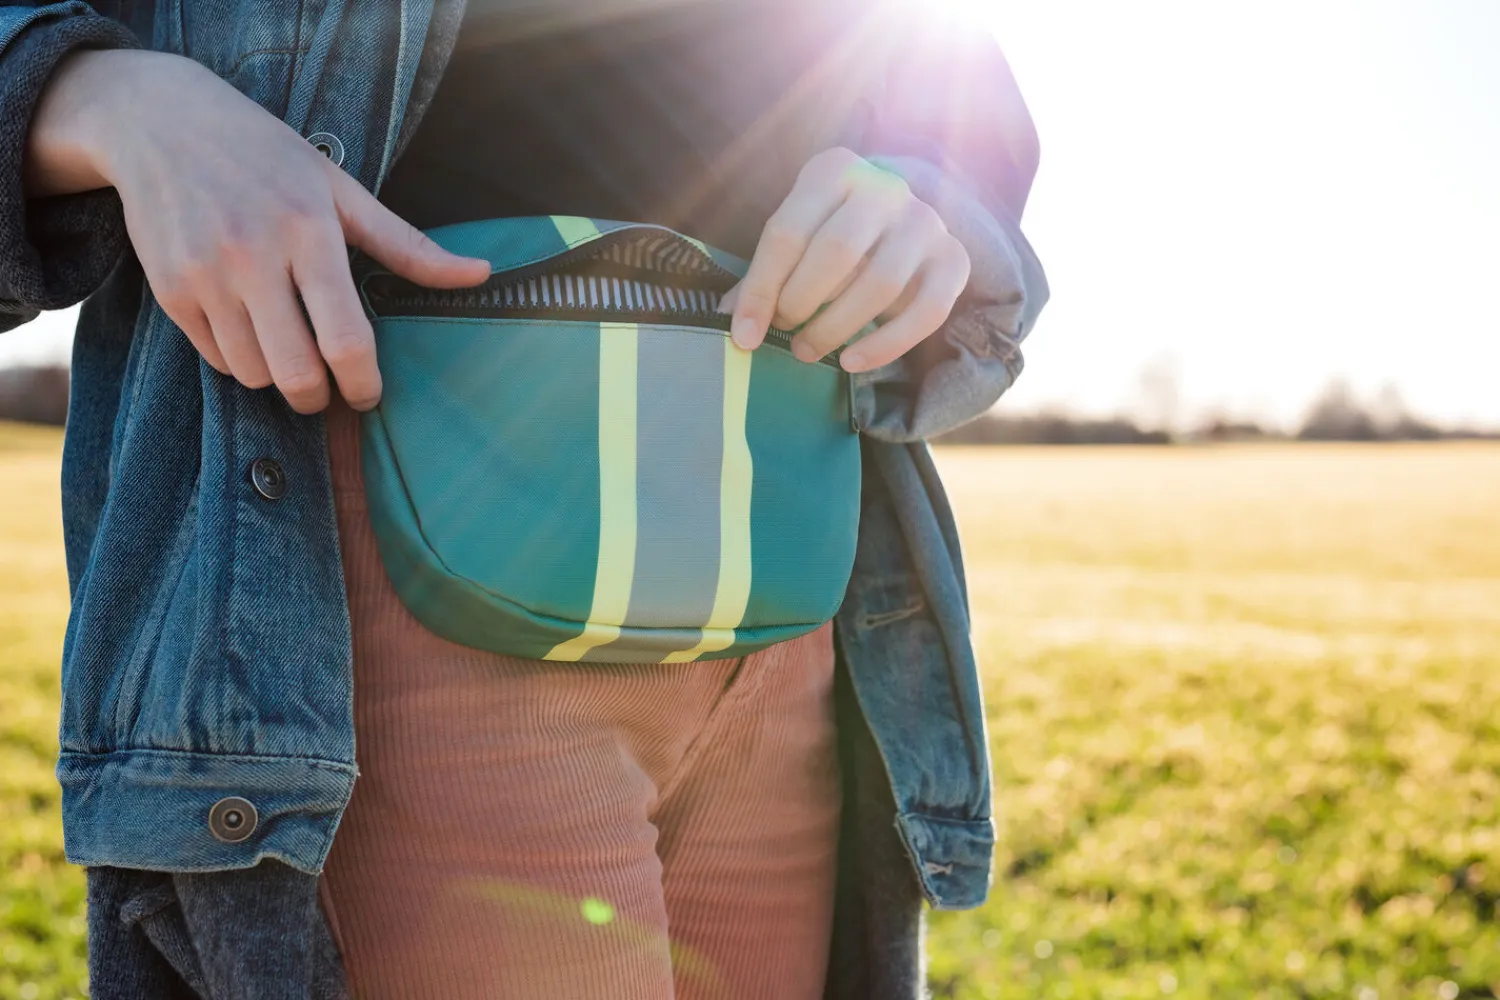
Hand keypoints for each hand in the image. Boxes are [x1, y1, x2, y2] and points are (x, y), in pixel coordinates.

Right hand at [25, 50, 489, 413]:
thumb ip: (408, 245)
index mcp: (308, 230)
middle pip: (297, 373)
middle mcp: (253, 255)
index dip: (363, 383)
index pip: (344, 338)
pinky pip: (217, 359)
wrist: (160, 120)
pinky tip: (251, 327)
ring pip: (254, 374)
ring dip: (279, 377)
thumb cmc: (265, 154)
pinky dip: (241, 359)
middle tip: (331, 389)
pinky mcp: (168, 290)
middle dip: (320, 397)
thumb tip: (482, 274)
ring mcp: (205, 275)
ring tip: (289, 346)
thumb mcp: (340, 189)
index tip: (369, 393)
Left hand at [724, 147, 970, 373]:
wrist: (897, 225)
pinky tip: (852, 362)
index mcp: (833, 169)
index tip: (745, 334)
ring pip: (881, 284)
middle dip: (801, 303)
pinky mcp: (954, 259)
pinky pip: (926, 312)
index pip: (788, 231)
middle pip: (837, 251)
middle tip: (784, 333)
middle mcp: (885, 187)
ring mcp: (925, 222)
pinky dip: (886, 345)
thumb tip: (735, 327)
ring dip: (837, 328)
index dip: (761, 289)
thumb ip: (765, 277)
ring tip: (807, 351)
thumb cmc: (830, 235)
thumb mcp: (795, 240)